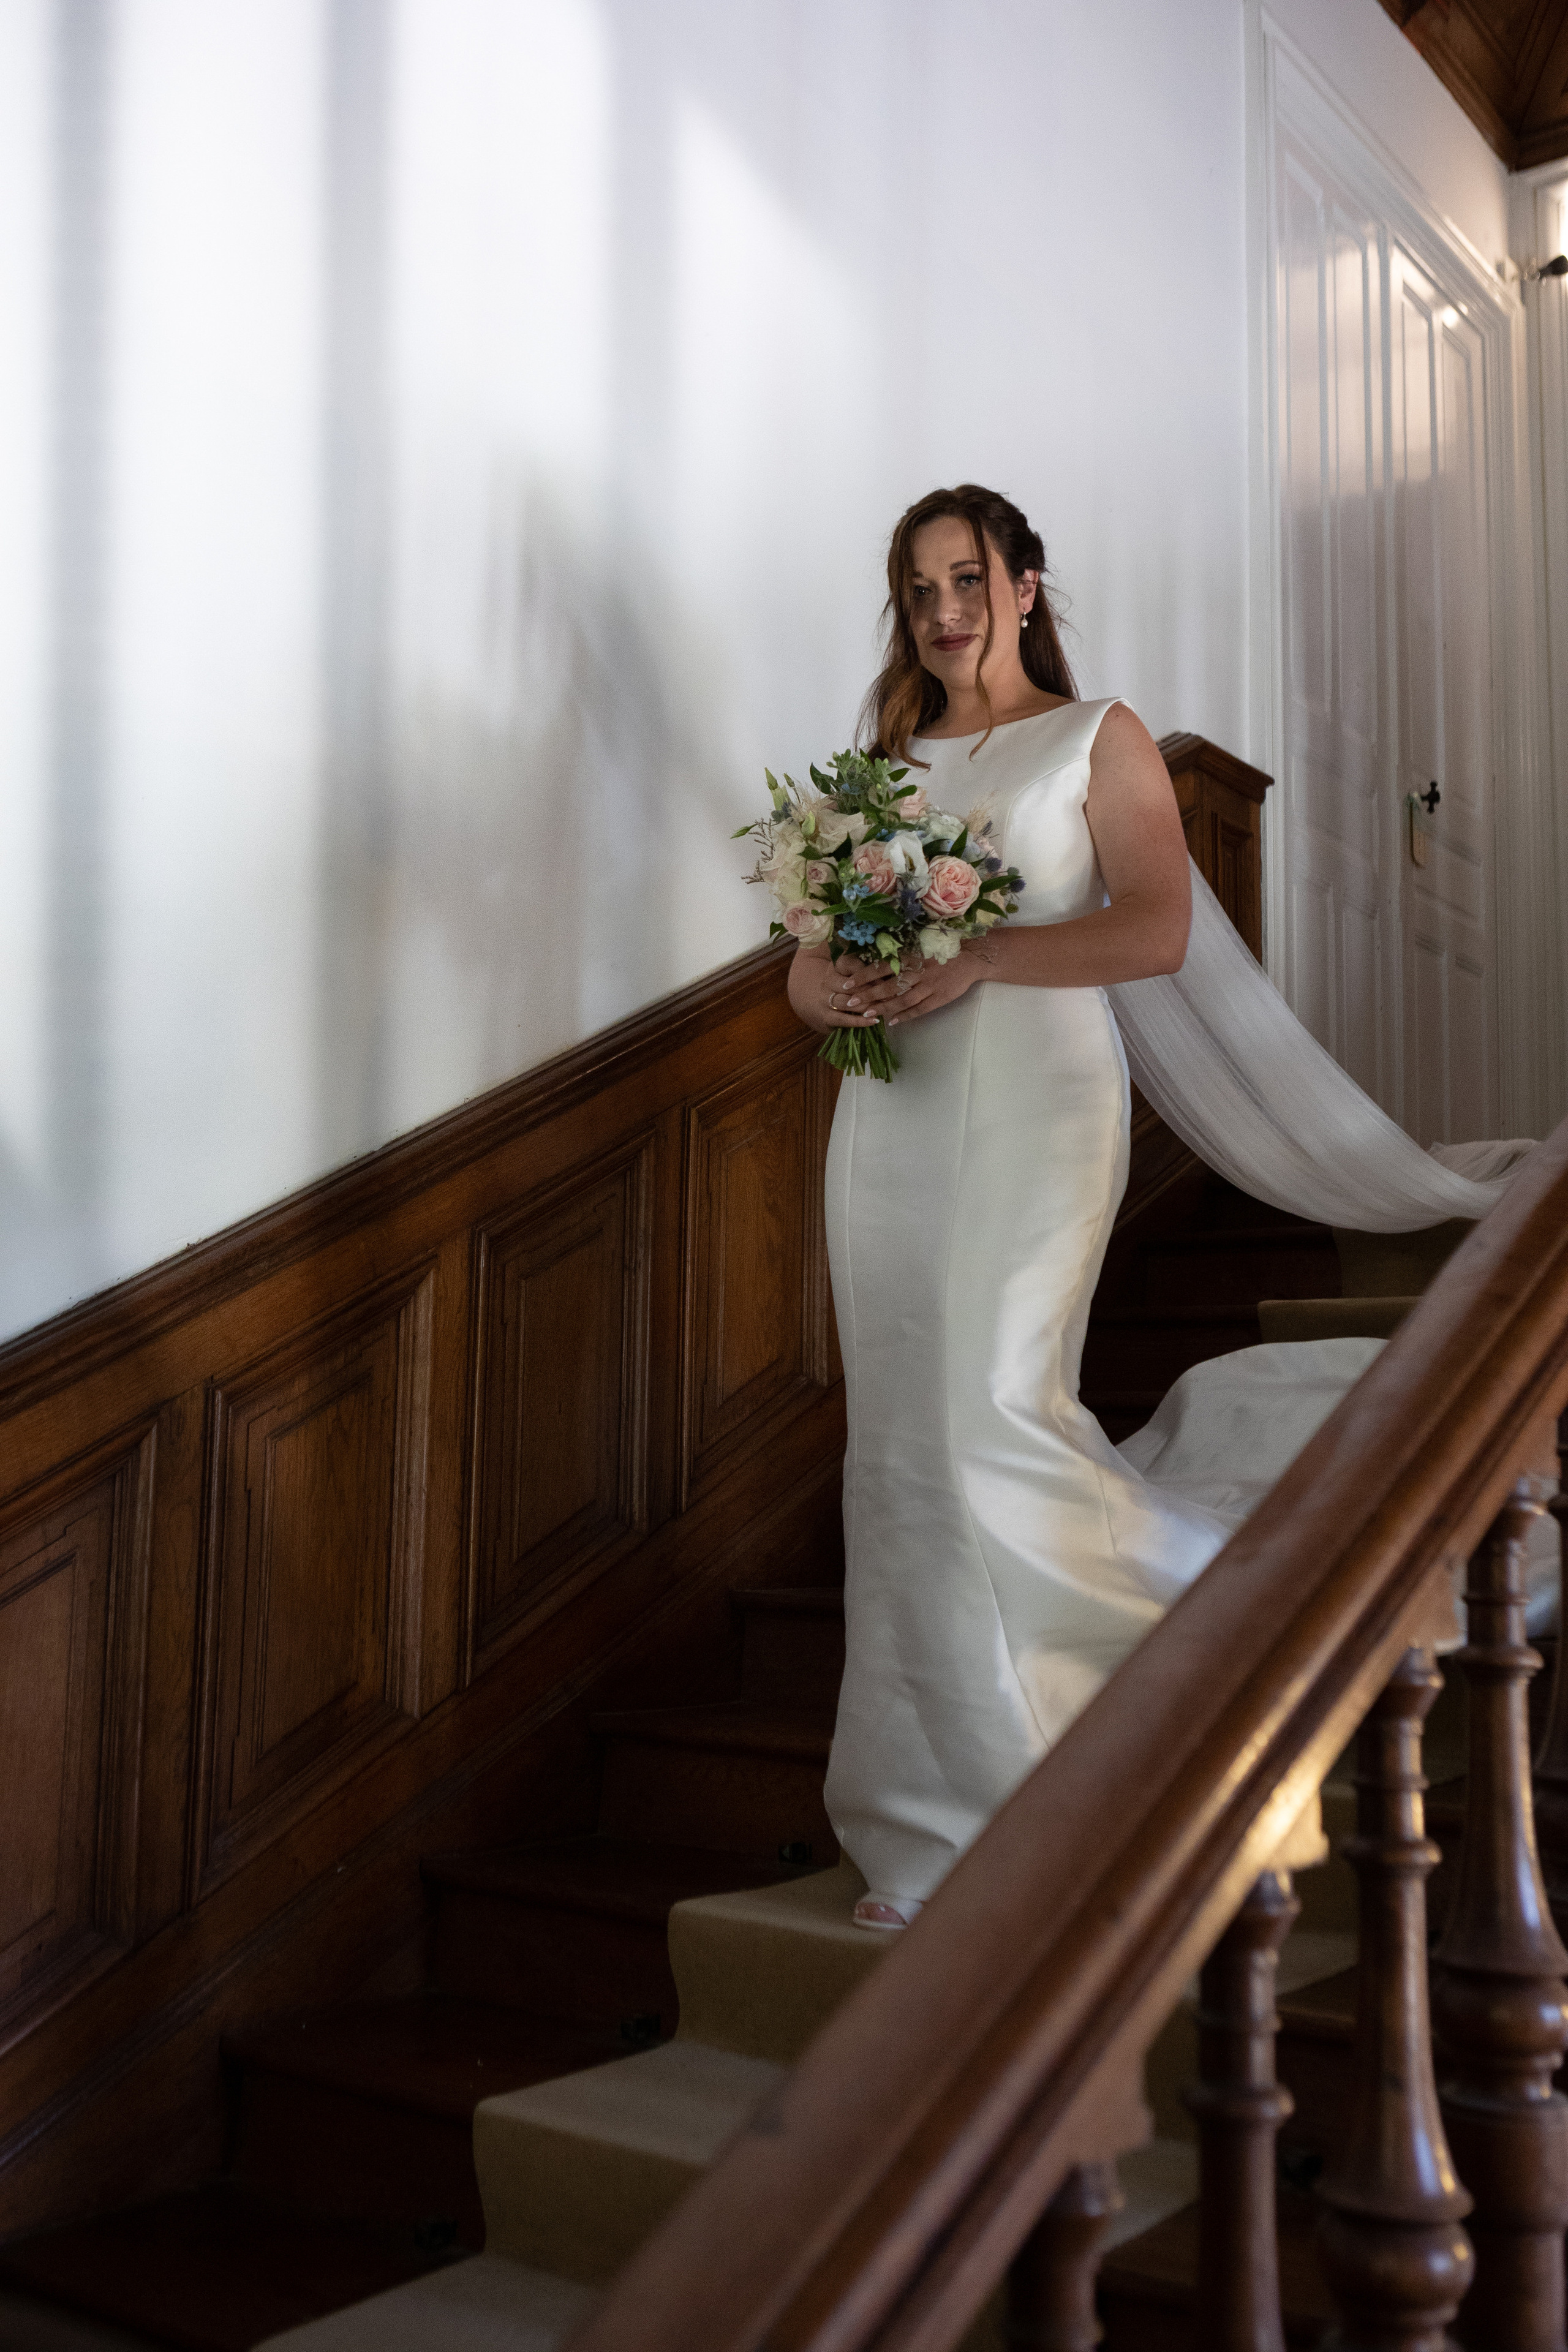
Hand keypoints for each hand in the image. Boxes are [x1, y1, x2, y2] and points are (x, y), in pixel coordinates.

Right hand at [787, 949, 891, 1034]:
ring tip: (883, 1007)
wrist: (822, 1000)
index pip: (850, 964)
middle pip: (849, 985)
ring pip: (846, 1002)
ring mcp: (824, 998)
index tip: (887, 977)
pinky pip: (843, 1019)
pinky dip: (860, 1021)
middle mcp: (828, 979)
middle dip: (871, 991)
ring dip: (866, 1006)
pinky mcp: (826, 1015)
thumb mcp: (858, 970)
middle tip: (891, 995)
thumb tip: (894, 971)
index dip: (868, 972)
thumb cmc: (851, 983)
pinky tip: (875, 1021)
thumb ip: (872, 968)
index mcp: (837, 964)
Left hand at [842, 943, 987, 1027]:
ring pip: (902, 1000)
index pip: (882, 967)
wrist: (973, 956)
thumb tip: (877, 962)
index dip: (863, 976)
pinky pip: (920, 1009)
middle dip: (868, 995)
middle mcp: (918, 971)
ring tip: (867, 1015)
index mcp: (912, 956)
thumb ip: (902, 954)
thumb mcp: (921, 945)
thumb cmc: (944, 948)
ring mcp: (930, 985)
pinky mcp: (940, 997)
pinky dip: (905, 1016)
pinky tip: (892, 1022)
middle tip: (850, 1002)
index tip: (847, 983)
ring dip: (883, 1008)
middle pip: (889, 986)